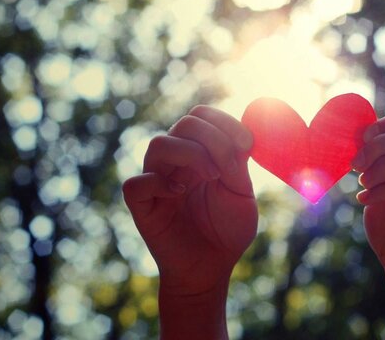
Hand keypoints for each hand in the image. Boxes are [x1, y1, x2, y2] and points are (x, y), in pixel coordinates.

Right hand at [122, 106, 256, 338]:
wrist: (213, 268)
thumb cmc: (228, 230)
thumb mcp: (241, 193)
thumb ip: (237, 162)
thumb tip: (242, 132)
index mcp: (200, 153)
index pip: (203, 116)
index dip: (224, 122)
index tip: (247, 145)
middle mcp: (176, 162)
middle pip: (184, 123)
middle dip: (212, 138)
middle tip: (226, 168)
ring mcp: (157, 181)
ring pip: (159, 144)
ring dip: (190, 154)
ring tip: (211, 177)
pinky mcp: (141, 205)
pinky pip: (137, 183)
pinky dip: (159, 183)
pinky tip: (179, 193)